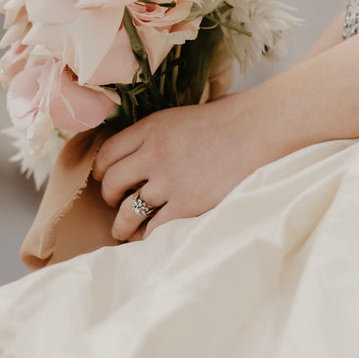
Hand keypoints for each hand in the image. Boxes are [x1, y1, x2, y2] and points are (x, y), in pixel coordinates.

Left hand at [92, 89, 285, 242]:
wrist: (257, 131)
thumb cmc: (226, 123)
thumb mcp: (180, 118)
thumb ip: (155, 135)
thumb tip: (137, 156)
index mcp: (150, 129)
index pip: (106, 154)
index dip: (101, 171)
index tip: (105, 179)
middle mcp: (152, 154)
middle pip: (111, 183)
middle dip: (110, 197)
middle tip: (116, 204)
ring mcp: (168, 181)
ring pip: (127, 212)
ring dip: (121, 225)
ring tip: (124, 231)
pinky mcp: (186, 205)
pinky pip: (153, 229)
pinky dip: (146, 237)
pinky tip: (148, 239)